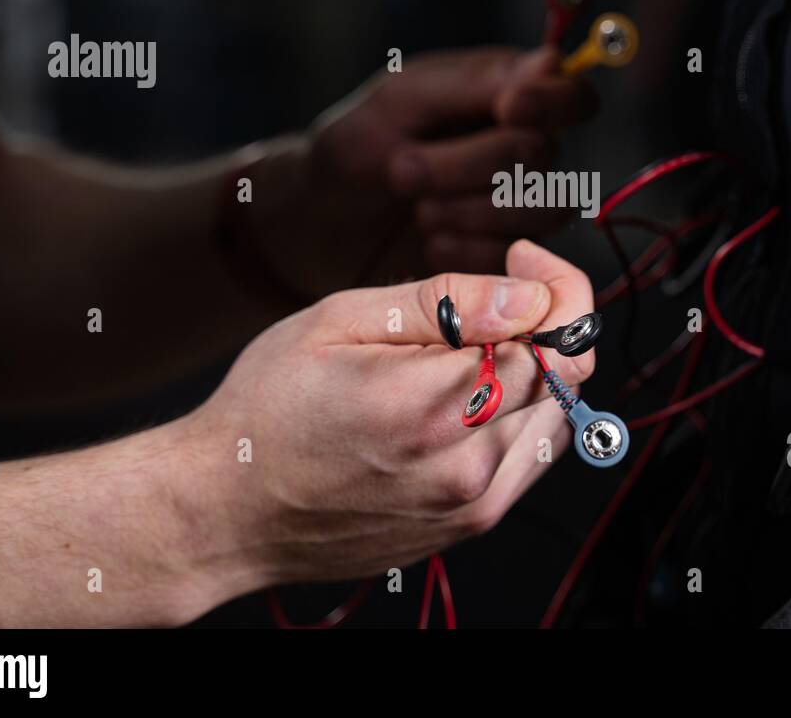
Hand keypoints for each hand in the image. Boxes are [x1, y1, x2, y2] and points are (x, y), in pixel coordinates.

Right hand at [182, 240, 594, 586]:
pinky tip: (465, 401)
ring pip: (553, 420)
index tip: (525, 263)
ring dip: (532, 375)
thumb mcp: (340, 322)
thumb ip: (446, 304)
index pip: (559, 341)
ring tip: (466, 354)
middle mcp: (467, 467)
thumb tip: (527, 297)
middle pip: (565, 380)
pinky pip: (528, 461)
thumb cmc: (268, 409)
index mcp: (436, 407)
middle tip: (493, 299)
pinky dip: (517, 419)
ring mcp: (471, 506)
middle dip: (544, 324)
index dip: (556, 289)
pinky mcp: (466, 527)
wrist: (225, 510)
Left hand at [250, 46, 597, 296]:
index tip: (508, 107)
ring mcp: (522, 209)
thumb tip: (552, 63)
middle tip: (402, 170)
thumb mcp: (401, 100)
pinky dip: (466, 251)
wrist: (321, 225)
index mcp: (511, 97)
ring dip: (470, 212)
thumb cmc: (358, 148)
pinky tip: (428, 242)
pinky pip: (518, 260)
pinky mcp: (509, 261)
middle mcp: (527, 152)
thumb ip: (474, 83)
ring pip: (543, 212)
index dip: (553, 103)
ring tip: (418, 210)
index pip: (575, 97)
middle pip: (545, 157)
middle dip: (468, 165)